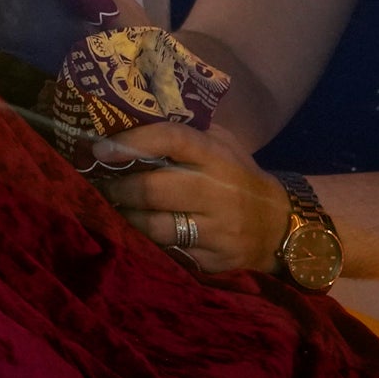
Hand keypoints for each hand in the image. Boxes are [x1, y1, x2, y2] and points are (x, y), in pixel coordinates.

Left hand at [92, 118, 289, 278]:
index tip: (100, 150)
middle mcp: (218, 193)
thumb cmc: (238, 175)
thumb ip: (186, 131)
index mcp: (217, 156)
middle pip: (154, 189)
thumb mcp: (222, 144)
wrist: (279, 225)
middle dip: (118, 187)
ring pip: (156, 227)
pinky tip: (137, 233)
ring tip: (113, 208)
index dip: (132, 142)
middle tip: (99, 184)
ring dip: (127, 217)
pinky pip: (170, 253)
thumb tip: (131, 116)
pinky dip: (148, 243)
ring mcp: (217, 231)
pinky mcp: (214, 261)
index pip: (171, 140)